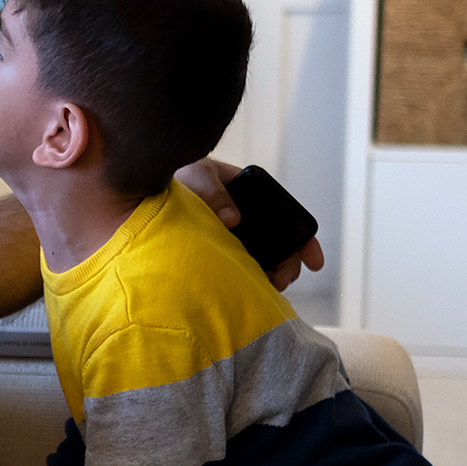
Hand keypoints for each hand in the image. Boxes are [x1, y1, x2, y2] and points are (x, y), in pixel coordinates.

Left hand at [174, 159, 324, 291]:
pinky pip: (242, 272)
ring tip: (264, 287)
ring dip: (270, 277)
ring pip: (264, 264)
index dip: (305, 241)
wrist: (153, 192)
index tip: (313, 261)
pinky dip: (249, 282)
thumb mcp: (199, 175)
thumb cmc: (180, 177)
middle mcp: (251, 222)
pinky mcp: (222, 256)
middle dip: (289, 267)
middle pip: (281, 248)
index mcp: (254, 198)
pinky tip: (247, 290)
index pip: (289, 220)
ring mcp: (238, 241)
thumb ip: (214, 192)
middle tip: (279, 281)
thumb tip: (232, 219)